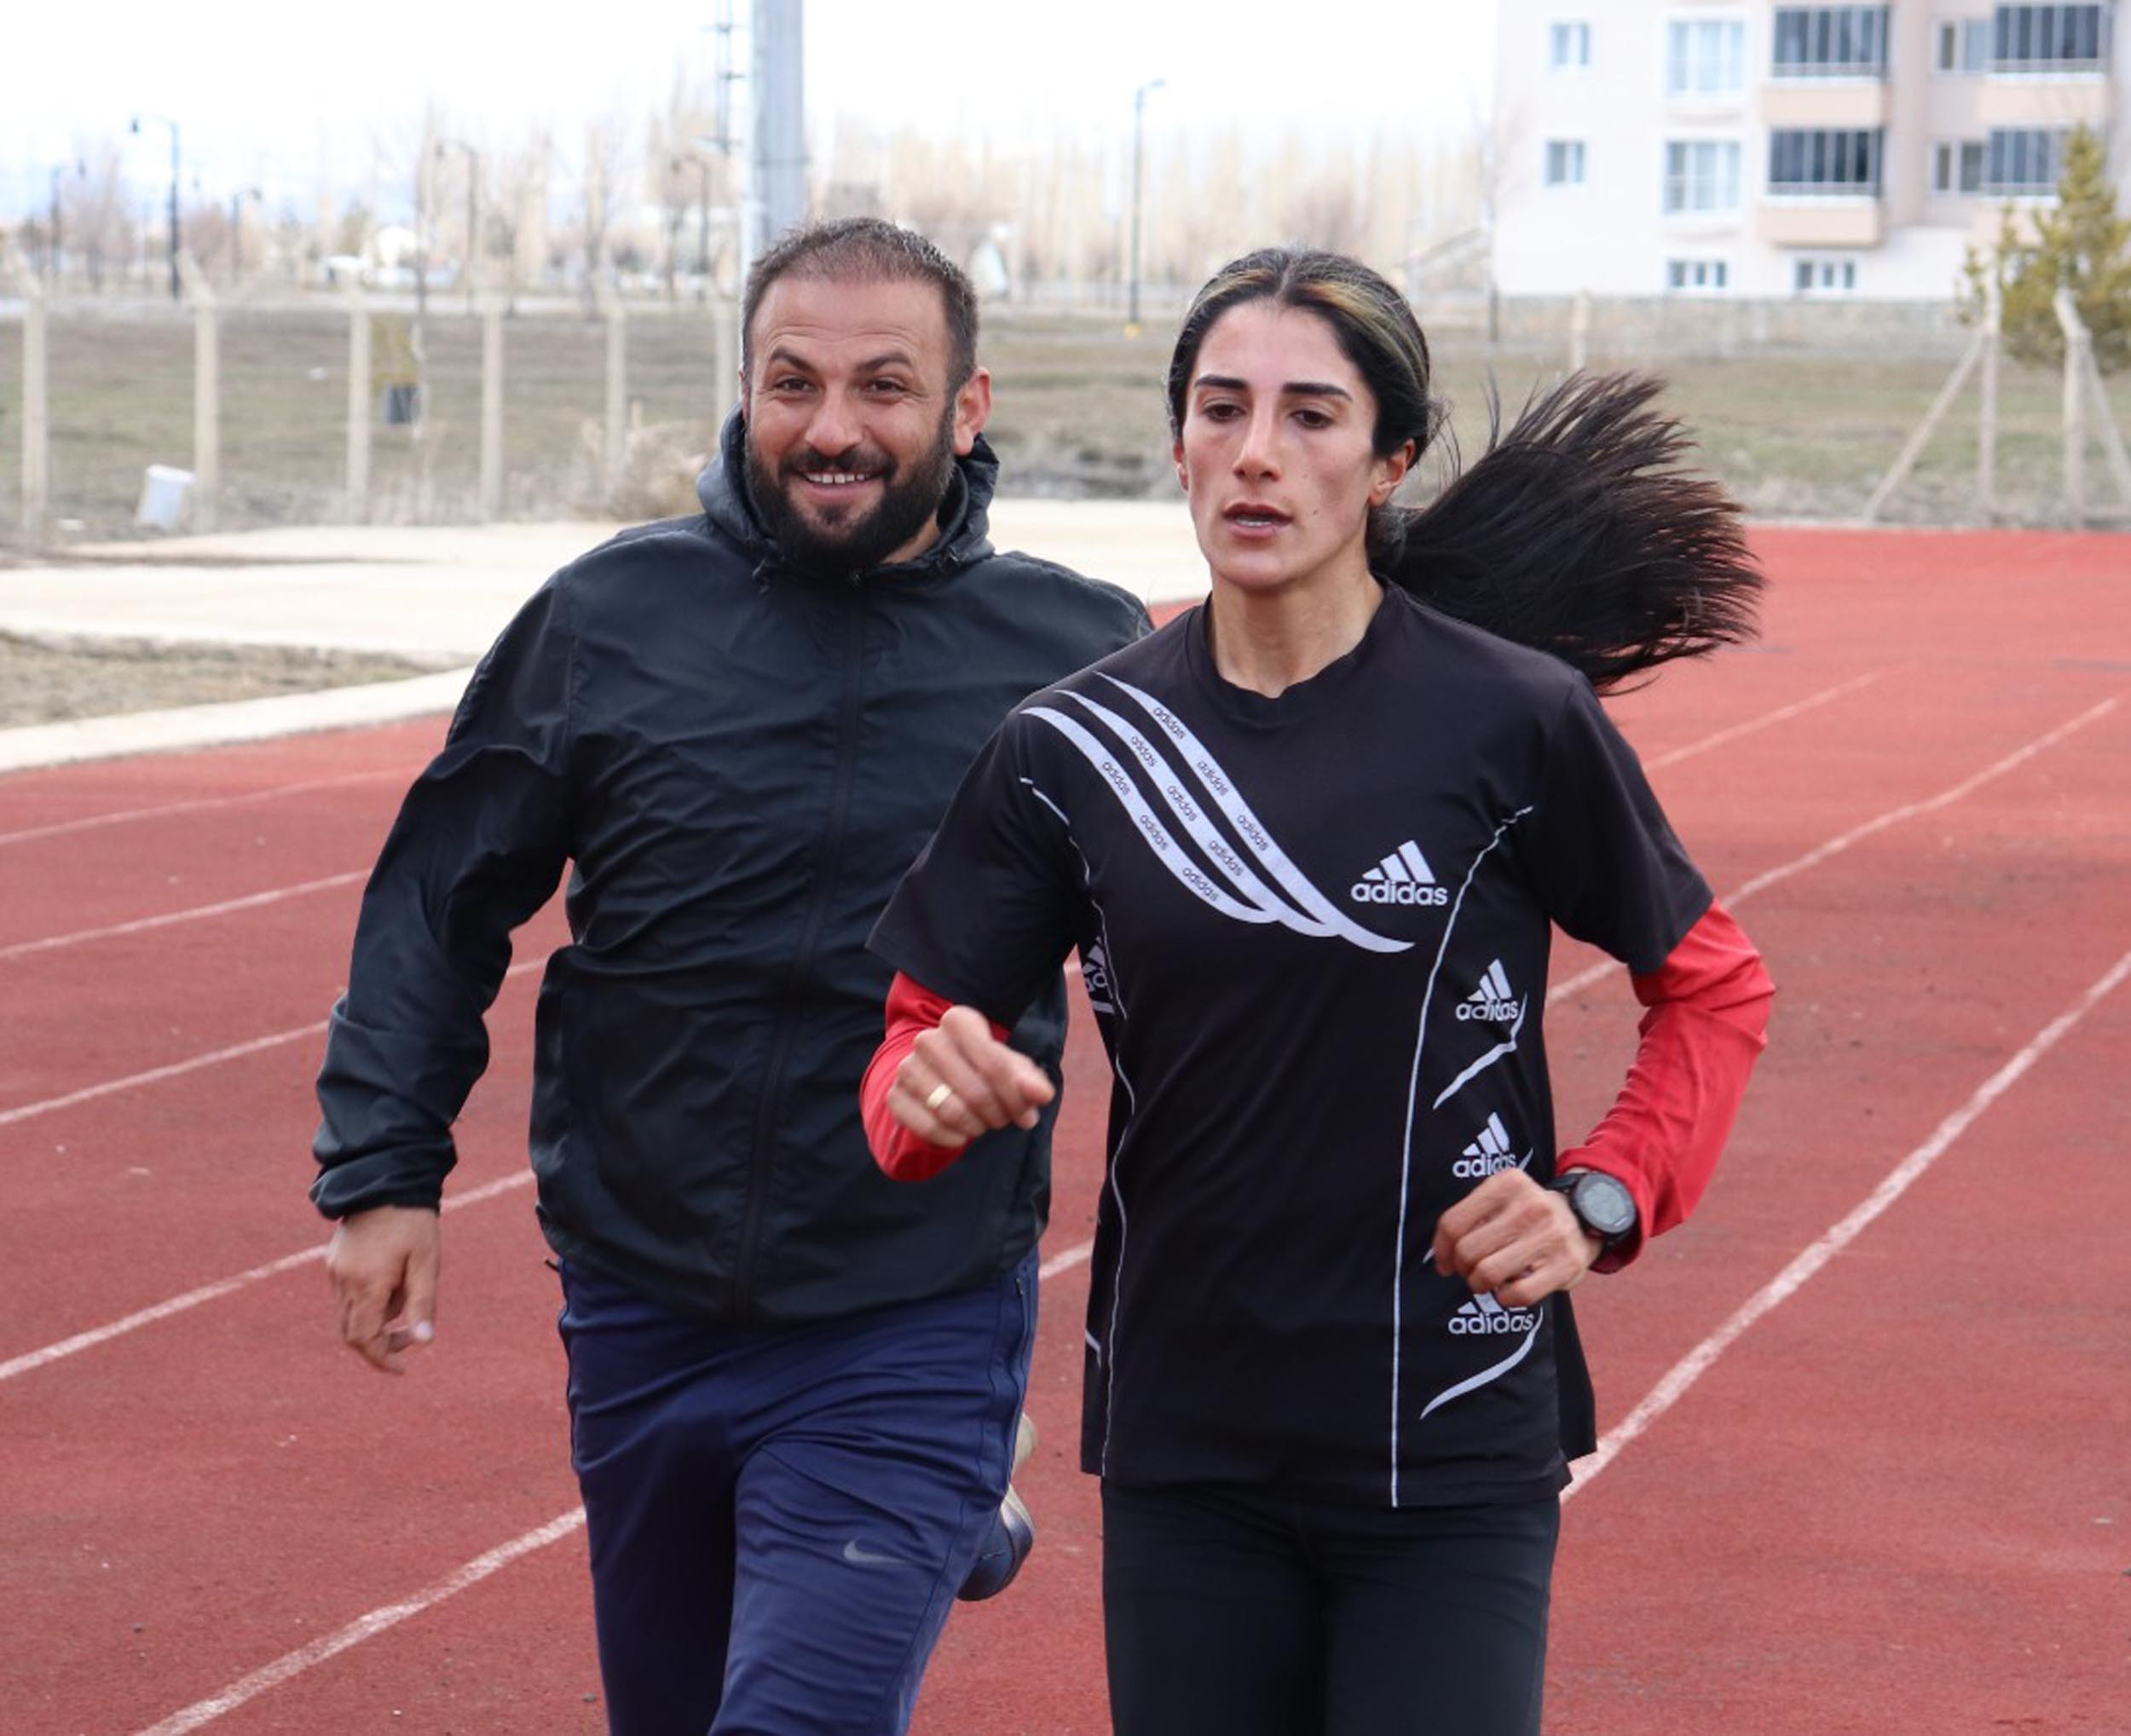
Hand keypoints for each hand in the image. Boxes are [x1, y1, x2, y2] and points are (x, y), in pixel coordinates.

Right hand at [325, 1205, 440, 1373]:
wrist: (386, 1179)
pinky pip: (346, 1295)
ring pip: (348, 1315)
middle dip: (379, 1343)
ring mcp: (334, 1270)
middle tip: (410, 1339)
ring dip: (375, 1321)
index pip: (363, 1339)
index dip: (381, 1358)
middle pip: (351, 1332)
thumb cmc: (413, 1221)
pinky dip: (367, 1302)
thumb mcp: (427, 1262)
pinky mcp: (332, 1260)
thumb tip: (425, 1342)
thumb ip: (423, 1303)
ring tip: (407, 1294)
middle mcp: (343, 1280)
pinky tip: (392, 1280)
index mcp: (366, 1283)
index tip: (403, 1367)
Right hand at [888, 1005, 1055, 1147]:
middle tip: (1004, 1121)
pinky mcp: (895, 1096)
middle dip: (998, 1115)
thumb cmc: (985, 1071)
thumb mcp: (1013, 1071)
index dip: (1015, 1096)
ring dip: (976, 1127)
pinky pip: (927, 1127)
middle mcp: (928, 1039)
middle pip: (975, 1091)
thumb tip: (1042, 1094)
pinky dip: (951, 1138)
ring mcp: (907, 1067)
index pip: (994, 1063)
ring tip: (983, 1125)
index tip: (1026, 1114)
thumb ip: (1031, 1081)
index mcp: (959, 1021)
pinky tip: (960, 1136)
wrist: (942, 1080)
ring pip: (950, 1111)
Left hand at [1431, 1171, 1600, 1310]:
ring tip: (1486, 1281)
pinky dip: (1504, 1298)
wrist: (1586, 1218)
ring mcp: (1551, 1235)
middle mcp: (1531, 1205)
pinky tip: (1507, 1290)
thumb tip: (1442, 1256)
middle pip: (1468, 1251)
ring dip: (1479, 1284)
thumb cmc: (1530, 1214)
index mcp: (1509, 1183)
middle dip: (1462, 1268)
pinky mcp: (1566, 1265)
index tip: (1444, 1262)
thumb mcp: (1503, 1198)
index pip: (1453, 1223)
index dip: (1441, 1249)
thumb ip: (1472, 1216)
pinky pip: (1517, 1294)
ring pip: (1488, 1273)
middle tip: (1469, 1271)